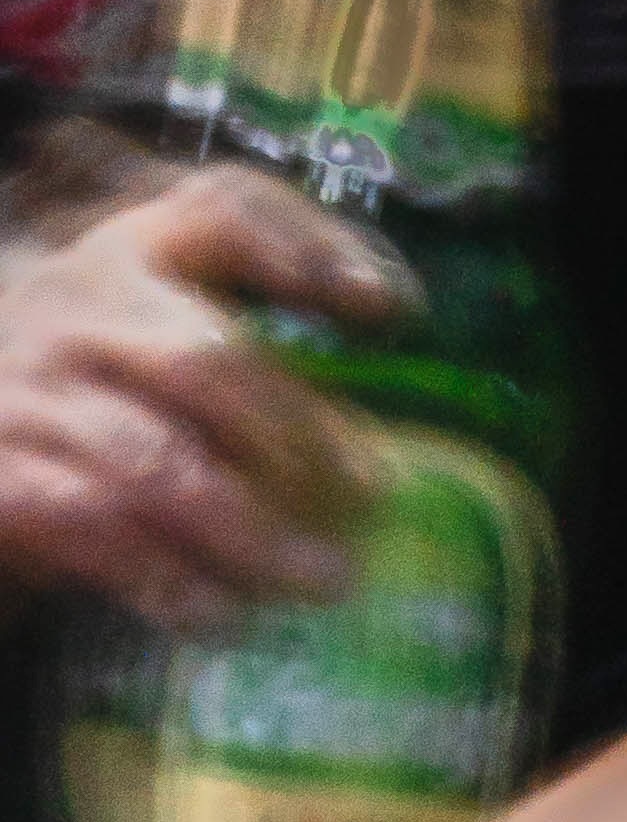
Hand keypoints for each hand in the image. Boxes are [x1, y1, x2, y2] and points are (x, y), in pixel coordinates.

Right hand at [0, 167, 395, 626]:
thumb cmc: (81, 386)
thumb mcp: (146, 330)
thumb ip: (240, 341)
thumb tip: (384, 344)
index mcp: (125, 251)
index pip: (221, 211)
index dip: (308, 247)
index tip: (392, 306)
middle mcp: (74, 306)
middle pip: (205, 360)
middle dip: (301, 433)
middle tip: (373, 493)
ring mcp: (28, 395)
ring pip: (157, 462)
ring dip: (249, 530)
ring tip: (322, 578)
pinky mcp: (2, 484)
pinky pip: (95, 529)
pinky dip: (166, 576)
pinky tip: (219, 610)